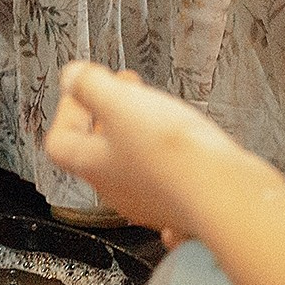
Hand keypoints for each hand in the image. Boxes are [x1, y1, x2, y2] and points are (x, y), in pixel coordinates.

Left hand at [44, 61, 264, 239]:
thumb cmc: (172, 153)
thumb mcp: (122, 104)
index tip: (86, 88)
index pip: (60, 142)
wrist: (224, 195)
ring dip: (138, 134)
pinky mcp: (182, 207)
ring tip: (157, 109)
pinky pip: (168, 184)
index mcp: (95, 166)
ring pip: (132, 166)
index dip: (68, 111)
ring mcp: (151, 203)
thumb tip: (70, 77)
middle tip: (126, 88)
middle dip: (109, 114)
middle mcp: (118, 191)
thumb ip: (90, 86)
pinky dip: (170, 164)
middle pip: (98, 153)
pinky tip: (184, 151)